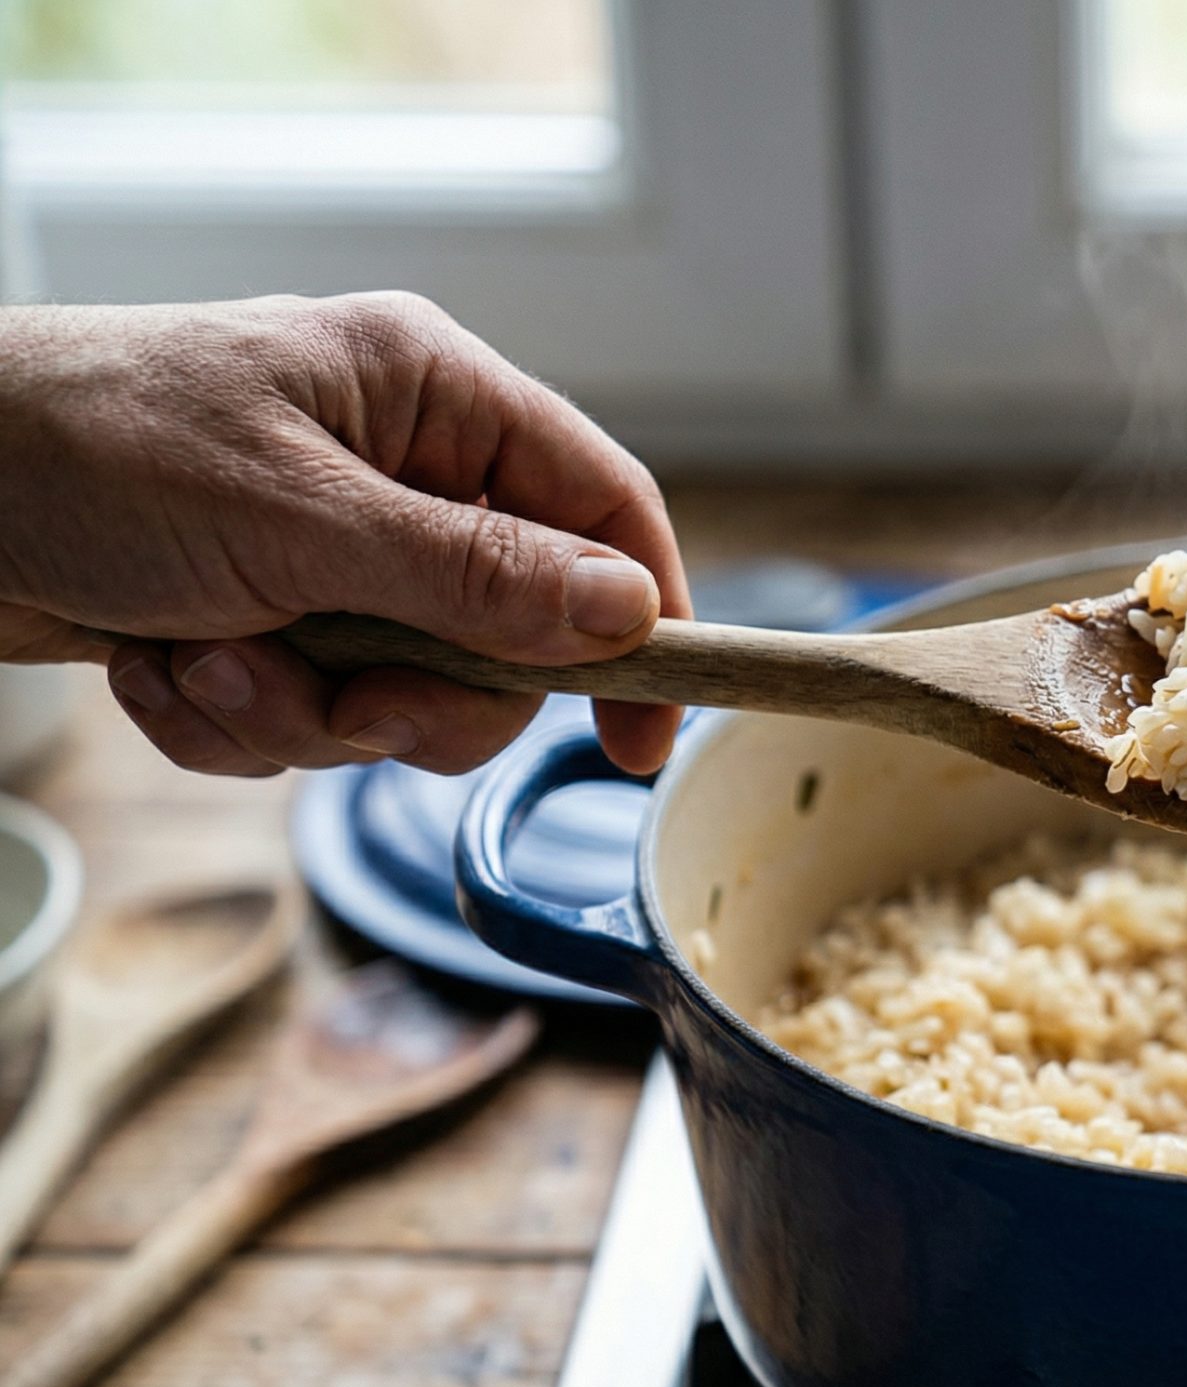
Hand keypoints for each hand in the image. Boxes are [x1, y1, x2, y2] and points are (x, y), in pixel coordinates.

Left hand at [0, 293, 691, 775]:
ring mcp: (335, 551)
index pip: (605, 507)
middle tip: (348, 712)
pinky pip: (311, 717)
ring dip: (298, 714)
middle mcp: (401, 471)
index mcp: (432, 396)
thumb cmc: (85, 447)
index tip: (644, 736)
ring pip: (407, 695)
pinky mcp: (268, 618)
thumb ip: (470, 574)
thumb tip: (626, 613)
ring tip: (198, 665)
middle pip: (514, 635)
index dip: (645, 620)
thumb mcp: (295, 520)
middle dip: (418, 699)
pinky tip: (154, 666)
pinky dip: (231, 721)